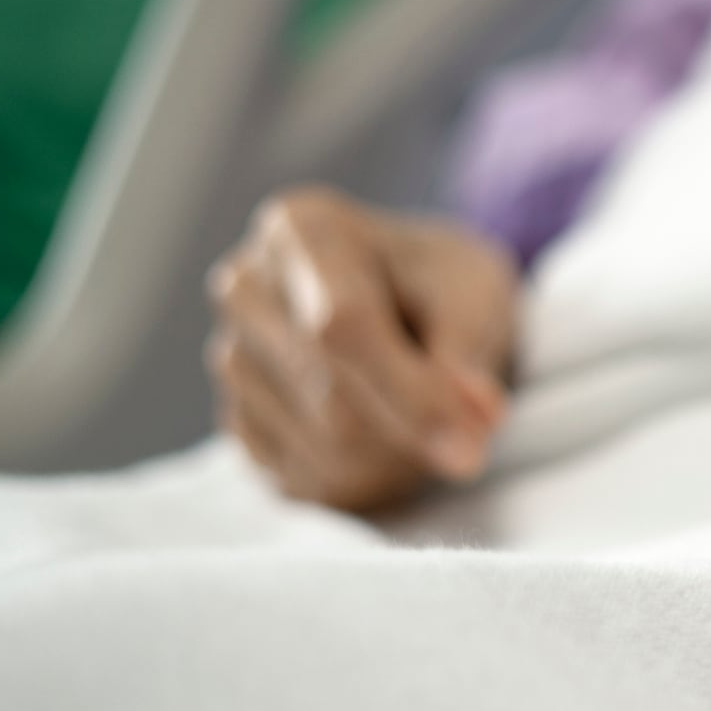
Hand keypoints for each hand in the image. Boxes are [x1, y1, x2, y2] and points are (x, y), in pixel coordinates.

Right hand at [205, 187, 517, 511]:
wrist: (414, 305)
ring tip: (432, 417)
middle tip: (476, 428)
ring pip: (323, 448)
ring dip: (400, 458)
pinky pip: (307, 479)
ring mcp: (234, 357)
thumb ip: (470, 353)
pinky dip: (369, 480)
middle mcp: (248, 288)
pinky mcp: (239, 421)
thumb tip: (476, 419)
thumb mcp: (476, 293)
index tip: (474, 447)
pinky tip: (393, 438)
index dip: (412, 395)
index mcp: (302, 230)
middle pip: (331, 399)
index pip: (341, 326)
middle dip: (416, 431)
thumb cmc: (446, 285)